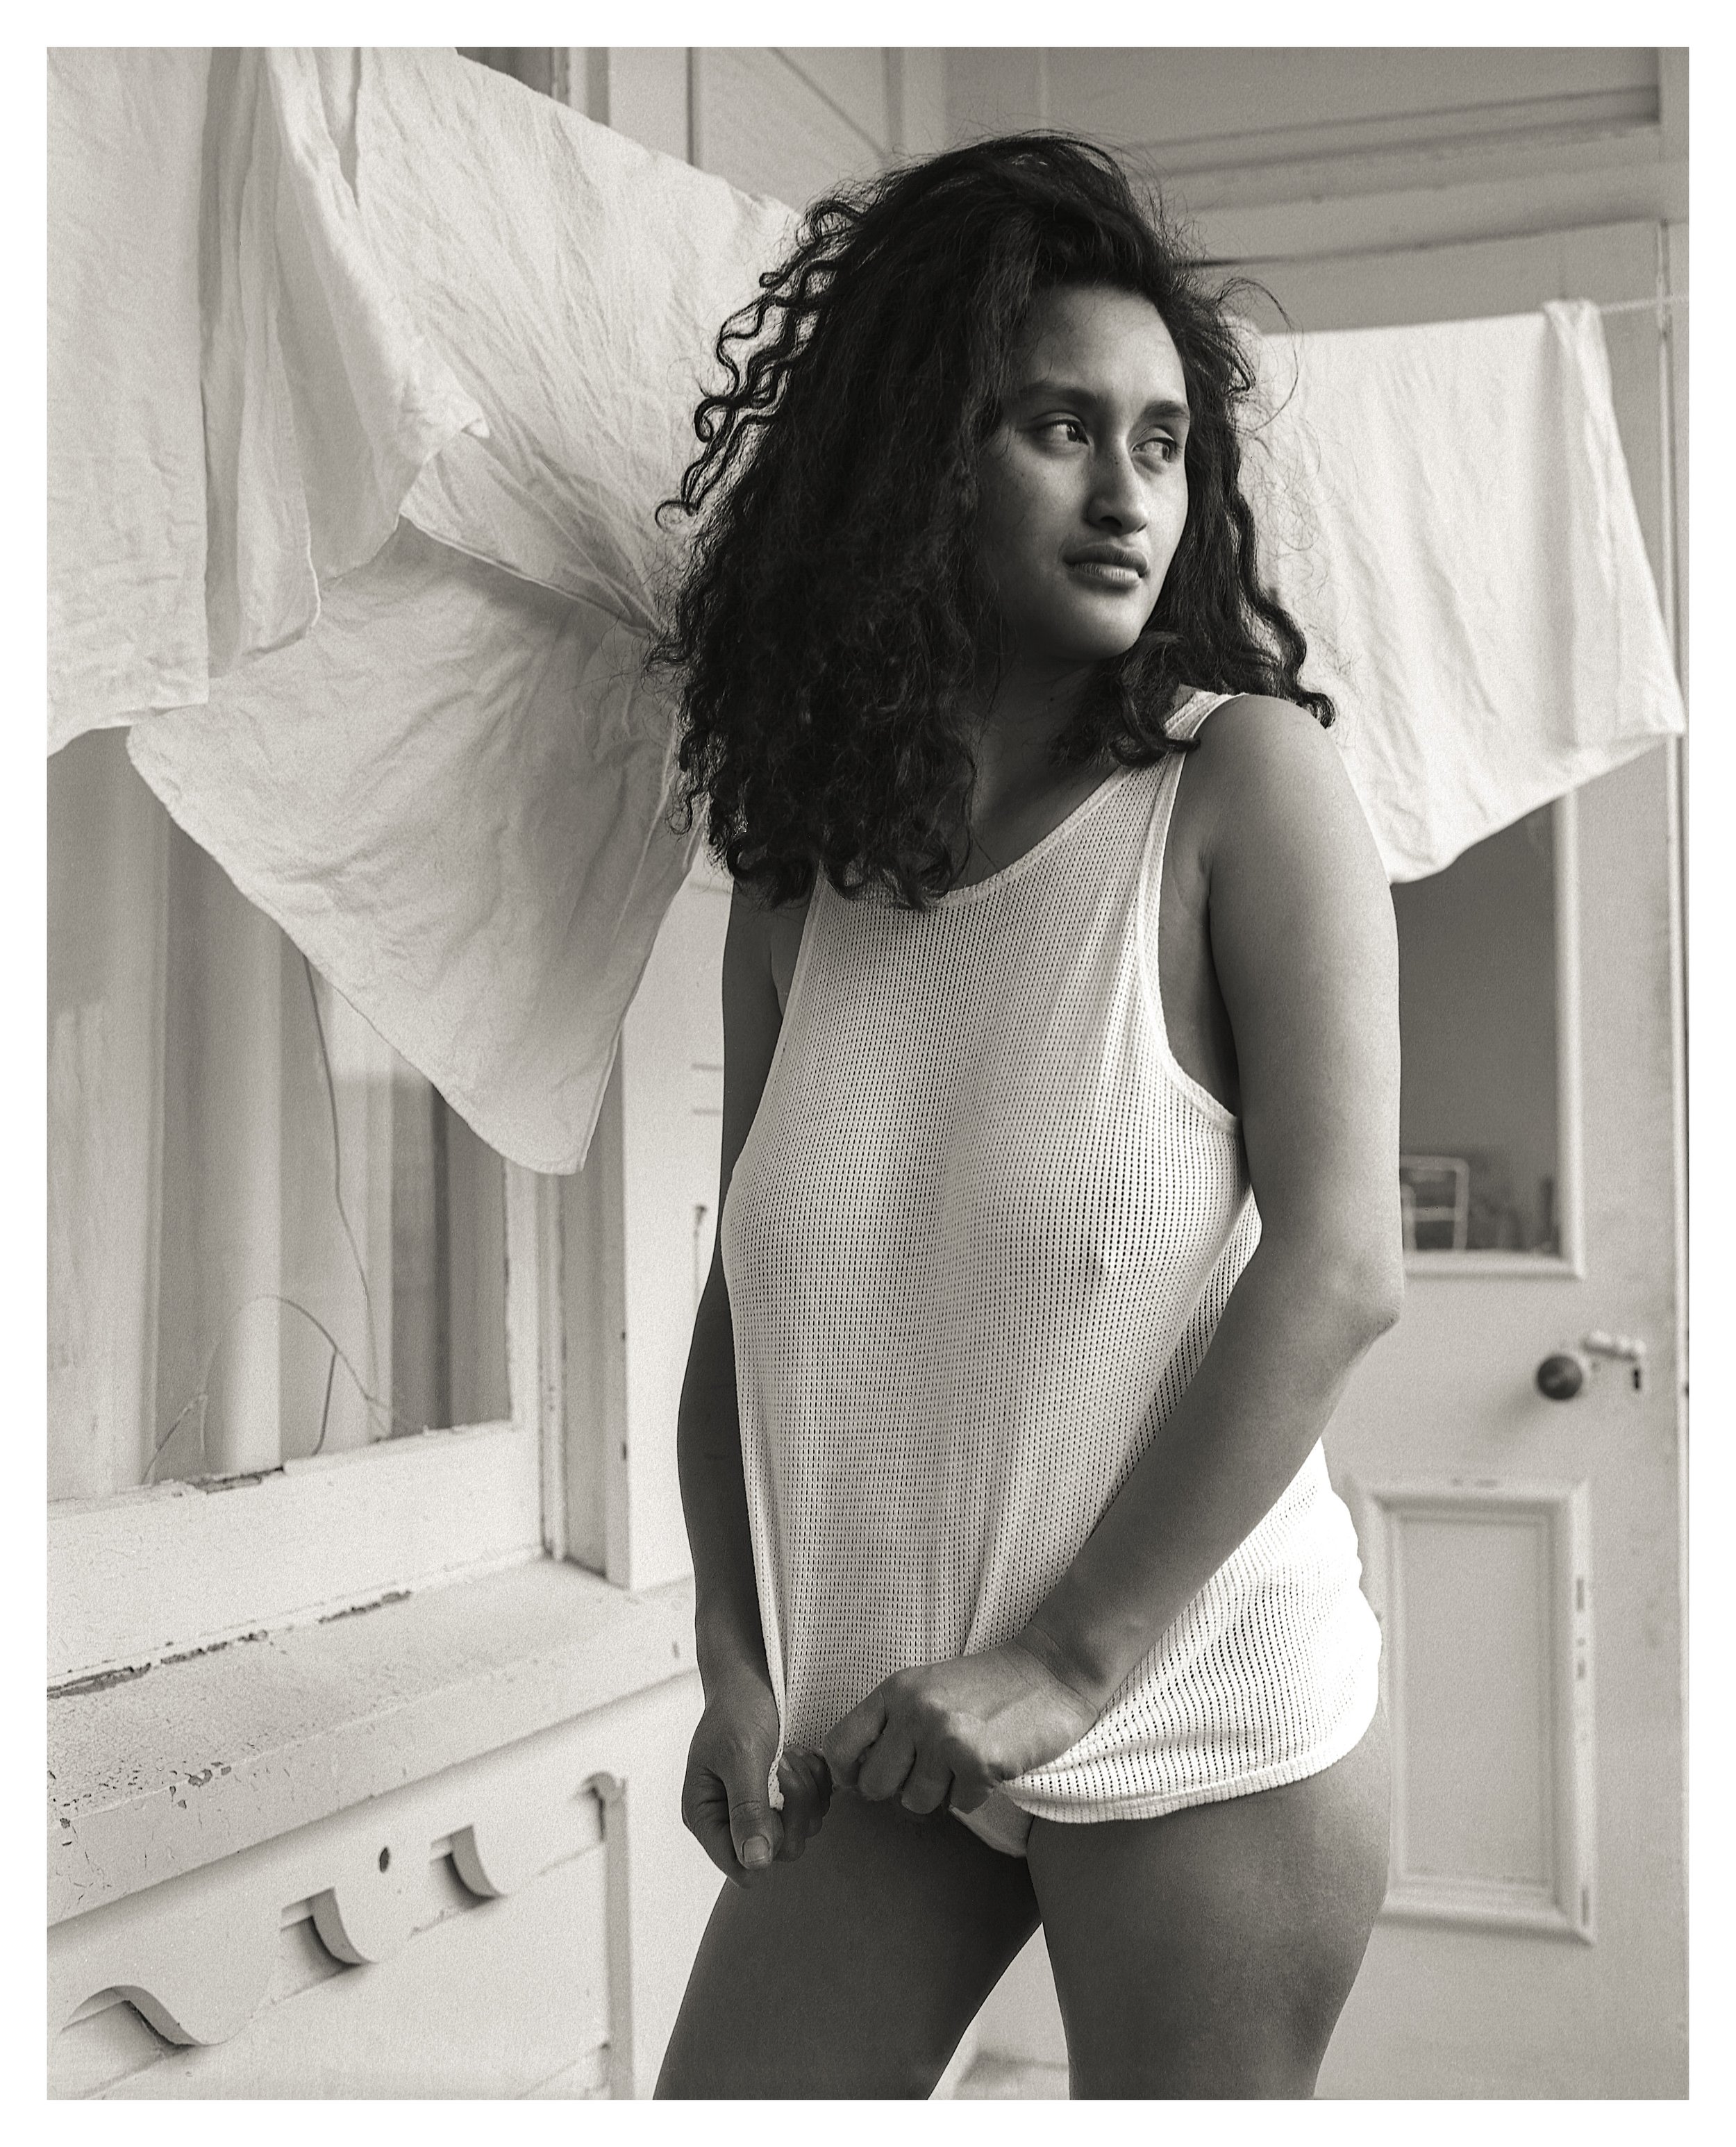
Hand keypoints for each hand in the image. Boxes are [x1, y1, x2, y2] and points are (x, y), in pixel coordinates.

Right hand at [680, 1670, 831, 1886]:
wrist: (753, 1677)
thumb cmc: (738, 1710)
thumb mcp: (741, 1755)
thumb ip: (747, 1810)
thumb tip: (755, 1863)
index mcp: (706, 1816)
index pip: (741, 1867)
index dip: (768, 1842)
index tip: (772, 1796)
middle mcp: (730, 1821)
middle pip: (780, 1851)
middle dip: (793, 1806)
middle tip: (785, 1763)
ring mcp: (760, 1810)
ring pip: (803, 1830)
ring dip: (807, 1790)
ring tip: (791, 1754)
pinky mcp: (783, 1798)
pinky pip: (815, 1811)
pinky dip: (817, 1783)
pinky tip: (803, 1756)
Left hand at [821, 1639, 1099, 1816]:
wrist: (1052, 1671)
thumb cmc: (989, 1685)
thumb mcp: (927, 1687)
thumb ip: (893, 1722)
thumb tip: (856, 1775)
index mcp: (895, 1689)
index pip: (839, 1745)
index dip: (847, 1772)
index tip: (866, 1777)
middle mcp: (914, 1710)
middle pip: (874, 1785)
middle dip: (899, 1788)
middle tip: (931, 1769)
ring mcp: (945, 1735)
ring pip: (916, 1802)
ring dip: (941, 1792)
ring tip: (965, 1758)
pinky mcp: (978, 1760)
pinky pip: (959, 1805)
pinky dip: (976, 1793)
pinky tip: (991, 1762)